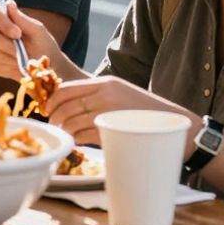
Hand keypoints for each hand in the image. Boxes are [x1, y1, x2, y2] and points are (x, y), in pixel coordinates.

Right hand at [0, 1, 64, 80]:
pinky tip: (17, 66)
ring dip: (9, 57)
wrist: (45, 67)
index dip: (3, 23)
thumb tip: (9, 4)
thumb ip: (22, 19)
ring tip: (23, 59)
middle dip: (5, 43)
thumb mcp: (37, 31)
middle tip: (20, 51)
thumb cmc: (43, 44)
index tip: (18, 33)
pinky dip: (8, 67)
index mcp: (3, 17)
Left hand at [48, 76, 198, 150]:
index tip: (48, 109)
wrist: (175, 125)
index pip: (66, 89)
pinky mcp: (114, 131)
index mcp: (105, 83)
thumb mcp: (120, 92)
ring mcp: (110, 113)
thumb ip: (96, 94)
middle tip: (54, 124)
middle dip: (55, 117)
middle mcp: (106, 95)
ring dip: (65, 130)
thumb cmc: (144, 110)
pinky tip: (78, 141)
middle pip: (65, 106)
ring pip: (72, 122)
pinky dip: (76, 139)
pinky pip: (84, 135)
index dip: (52, 101)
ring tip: (66, 134)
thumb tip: (66, 103)